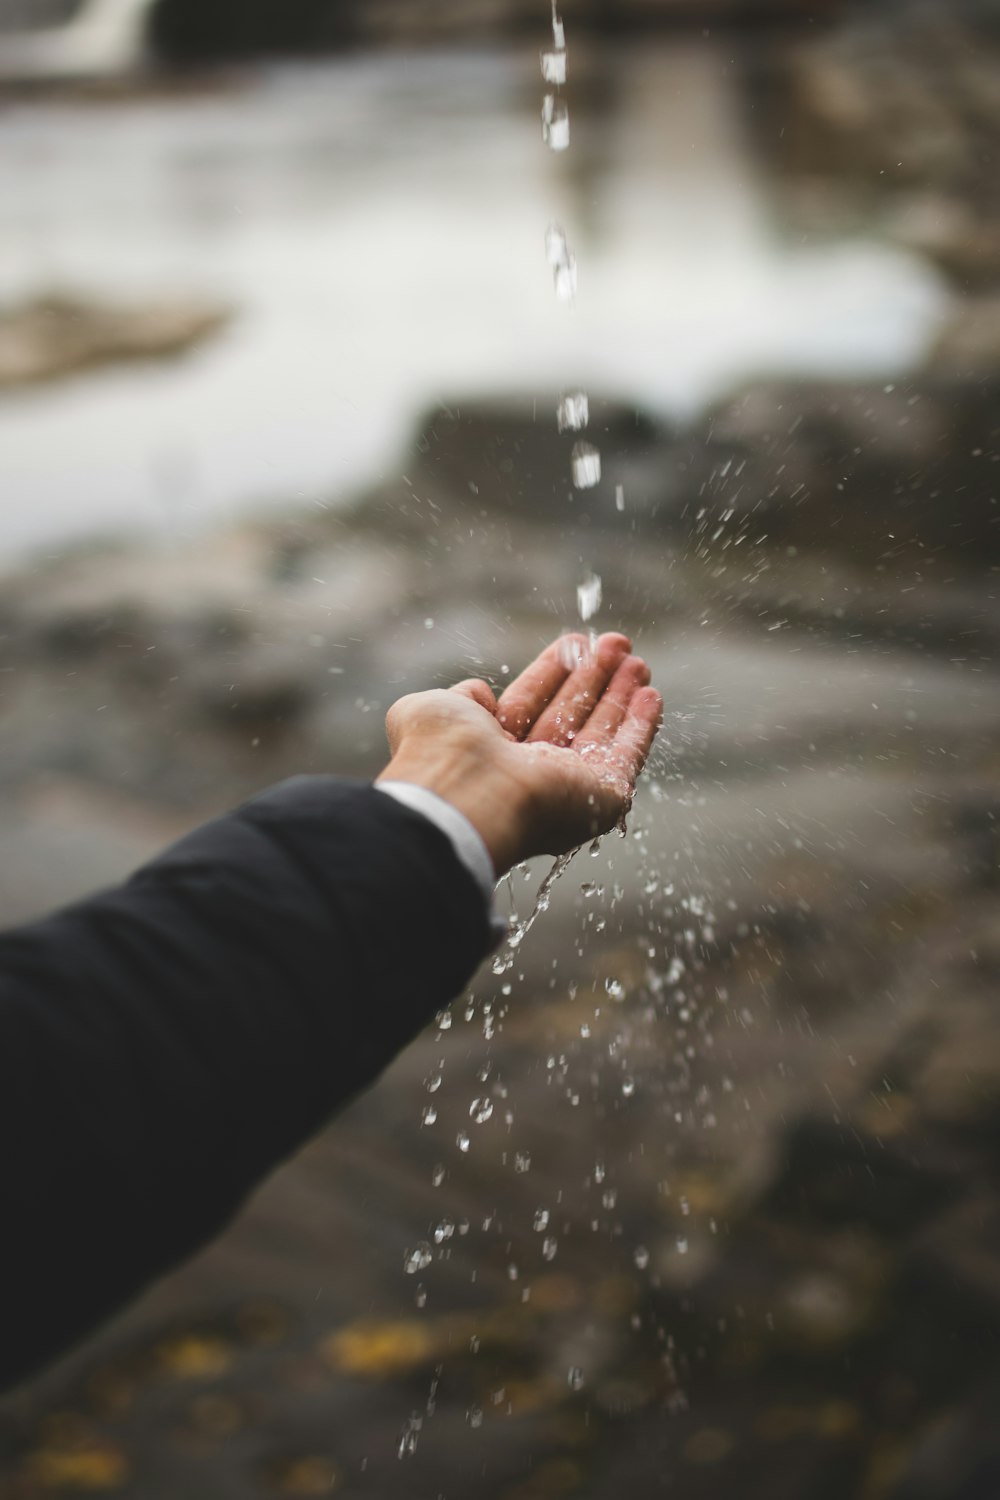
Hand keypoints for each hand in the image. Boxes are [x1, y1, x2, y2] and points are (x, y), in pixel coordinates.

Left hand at [377, 633, 661, 876]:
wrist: (465, 794)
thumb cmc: (440, 753)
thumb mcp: (433, 709)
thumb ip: (460, 700)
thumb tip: (481, 694)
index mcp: (490, 753)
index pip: (530, 704)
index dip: (553, 673)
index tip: (574, 642)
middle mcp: (530, 772)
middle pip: (571, 715)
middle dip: (594, 678)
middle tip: (616, 643)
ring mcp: (567, 786)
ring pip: (601, 731)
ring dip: (621, 694)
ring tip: (636, 660)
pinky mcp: (602, 797)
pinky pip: (627, 756)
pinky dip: (641, 727)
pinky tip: (651, 696)